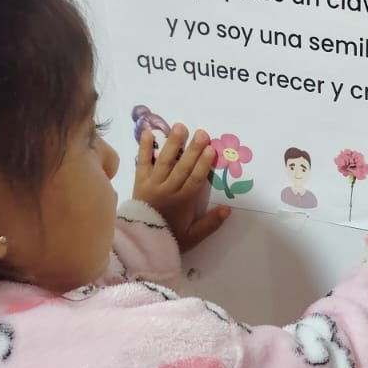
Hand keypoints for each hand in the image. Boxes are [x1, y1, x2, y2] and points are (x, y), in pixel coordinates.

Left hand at [133, 124, 229, 252]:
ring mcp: (152, 184)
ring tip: (180, 126)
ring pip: (164, 161)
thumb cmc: (169, 237)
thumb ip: (210, 223)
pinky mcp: (139, 181)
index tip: (211, 149)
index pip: (195, 179)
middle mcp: (168, 189)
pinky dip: (144, 147)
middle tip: (202, 133)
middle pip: (183, 166)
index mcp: (183, 202)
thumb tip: (228, 209)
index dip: (203, 164)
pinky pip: (142, 162)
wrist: (140, 241)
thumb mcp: (193, 237)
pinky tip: (147, 132)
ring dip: (173, 143)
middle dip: (193, 149)